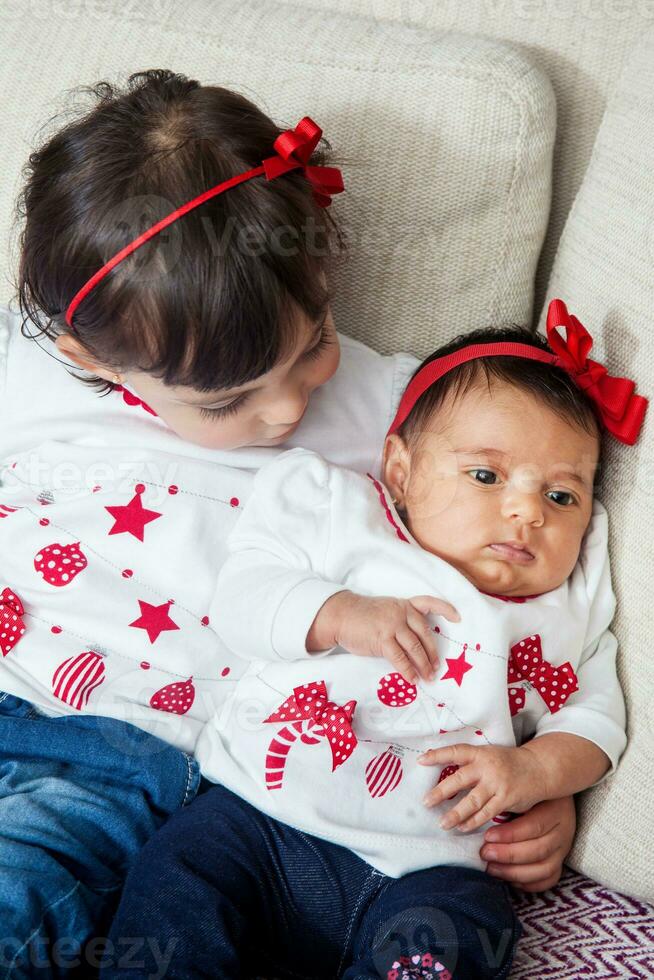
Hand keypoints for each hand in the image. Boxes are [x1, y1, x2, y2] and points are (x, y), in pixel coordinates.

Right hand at [307, 591, 459, 682]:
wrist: (341, 615)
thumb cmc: (363, 616)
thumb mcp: (386, 611)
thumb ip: (402, 622)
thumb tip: (418, 646)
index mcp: (404, 604)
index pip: (429, 603)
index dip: (445, 609)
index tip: (458, 618)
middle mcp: (401, 612)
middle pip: (425, 634)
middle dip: (433, 653)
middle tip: (437, 667)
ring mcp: (392, 625)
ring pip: (415, 648)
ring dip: (423, 665)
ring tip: (428, 677)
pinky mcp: (382, 639)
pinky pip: (400, 658)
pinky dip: (407, 671)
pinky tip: (411, 679)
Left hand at [420, 743, 546, 830]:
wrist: (539, 768)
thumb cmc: (509, 763)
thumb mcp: (489, 755)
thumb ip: (472, 763)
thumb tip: (444, 772)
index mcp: (480, 753)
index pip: (455, 751)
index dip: (438, 755)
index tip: (421, 760)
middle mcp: (486, 767)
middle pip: (459, 779)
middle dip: (441, 792)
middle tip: (425, 802)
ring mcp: (496, 783)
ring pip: (471, 800)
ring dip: (455, 813)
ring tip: (442, 823)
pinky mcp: (506, 798)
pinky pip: (486, 813)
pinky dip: (473, 821)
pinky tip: (463, 827)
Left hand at [480, 796, 575, 891]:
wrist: (553, 798)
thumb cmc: (531, 793)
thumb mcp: (522, 791)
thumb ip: (507, 802)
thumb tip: (480, 813)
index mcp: (554, 810)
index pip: (534, 826)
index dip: (510, 835)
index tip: (487, 836)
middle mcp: (563, 831)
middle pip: (538, 850)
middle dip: (508, 855)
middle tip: (485, 853)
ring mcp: (563, 849)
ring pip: (544, 869)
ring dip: (515, 872)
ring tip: (491, 868)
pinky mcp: (560, 862)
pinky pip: (549, 880)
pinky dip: (529, 883)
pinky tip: (508, 879)